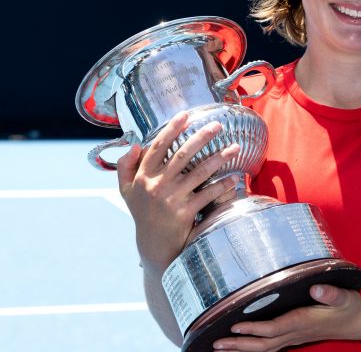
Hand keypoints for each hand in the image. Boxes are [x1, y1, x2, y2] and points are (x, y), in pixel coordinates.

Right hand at [117, 111, 240, 274]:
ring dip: (219, 158)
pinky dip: (222, 186)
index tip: (185, 115)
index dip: (172, 129)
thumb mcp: (127, 191)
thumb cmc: (142, 213)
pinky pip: (207, 195)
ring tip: (235, 147)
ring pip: (199, 172)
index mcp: (143, 176)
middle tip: (217, 125)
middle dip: (201, 137)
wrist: (152, 245)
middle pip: (182, 155)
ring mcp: (171, 199)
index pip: (158, 147)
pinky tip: (234, 178)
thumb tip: (136, 145)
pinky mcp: (184, 213)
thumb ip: (126, 167)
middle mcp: (156, 185)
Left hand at [213, 285, 360, 351]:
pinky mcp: (293, 336)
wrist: (358, 323)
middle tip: (216, 343)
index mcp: (304, 321)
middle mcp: (296, 333)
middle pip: (263, 344)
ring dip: (241, 349)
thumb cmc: (350, 306)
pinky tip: (239, 346)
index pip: (275, 328)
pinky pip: (269, 346)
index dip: (255, 328)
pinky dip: (252, 348)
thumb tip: (316, 288)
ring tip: (219, 347)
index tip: (235, 325)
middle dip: (239, 345)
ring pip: (264, 348)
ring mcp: (294, 337)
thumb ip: (331, 293)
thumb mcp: (345, 296)